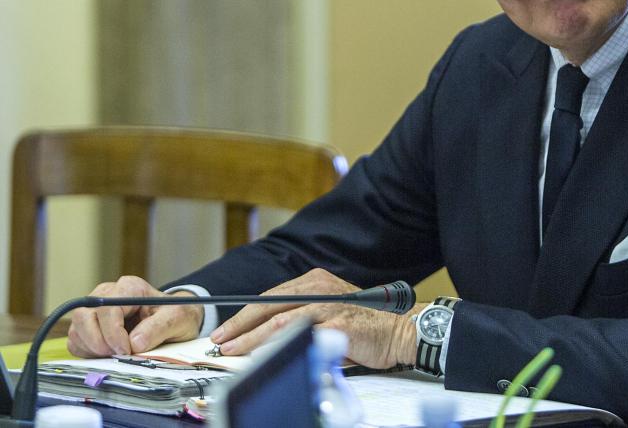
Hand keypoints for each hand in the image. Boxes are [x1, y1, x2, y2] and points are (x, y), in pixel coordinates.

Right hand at [67, 276, 203, 357]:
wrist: (174, 321)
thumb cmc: (176, 315)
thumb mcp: (178, 318)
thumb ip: (158, 328)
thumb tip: (134, 343)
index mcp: (129, 287)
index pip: (107, 308)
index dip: (113, 332)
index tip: (126, 350)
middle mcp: (107, 294)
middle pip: (84, 316)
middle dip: (98, 341)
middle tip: (117, 355)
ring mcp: (94, 310)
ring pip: (76, 330)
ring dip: (92, 349)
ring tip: (116, 355)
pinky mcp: (89, 327)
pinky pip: (75, 342)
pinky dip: (87, 353)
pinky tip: (107, 355)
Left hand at [209, 268, 423, 368]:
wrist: (398, 331)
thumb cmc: (362, 326)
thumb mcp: (327, 312)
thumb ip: (300, 317)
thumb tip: (263, 336)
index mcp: (314, 281)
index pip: (269, 297)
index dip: (245, 315)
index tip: (225, 331)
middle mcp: (319, 288)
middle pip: (269, 305)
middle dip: (240, 325)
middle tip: (220, 341)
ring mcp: (329, 305)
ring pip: (280, 320)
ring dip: (252, 337)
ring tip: (232, 350)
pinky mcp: (338, 324)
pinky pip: (301, 335)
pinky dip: (279, 345)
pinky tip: (264, 355)